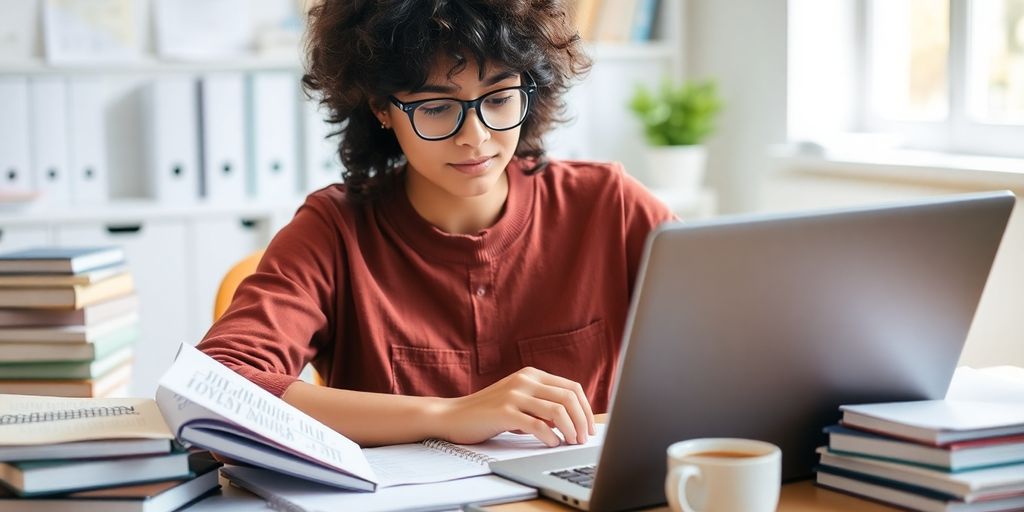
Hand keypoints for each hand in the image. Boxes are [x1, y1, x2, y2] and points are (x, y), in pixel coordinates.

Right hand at [433, 367, 595, 446]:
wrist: (453, 415)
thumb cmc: (489, 412)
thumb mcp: (519, 400)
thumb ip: (541, 404)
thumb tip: (574, 421)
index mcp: (532, 374)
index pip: (572, 387)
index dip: (586, 409)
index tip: (590, 427)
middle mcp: (525, 380)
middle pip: (568, 397)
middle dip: (582, 420)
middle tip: (584, 439)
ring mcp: (514, 394)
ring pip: (557, 410)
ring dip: (570, 429)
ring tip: (571, 442)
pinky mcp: (504, 411)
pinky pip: (537, 424)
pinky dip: (550, 436)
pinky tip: (552, 443)